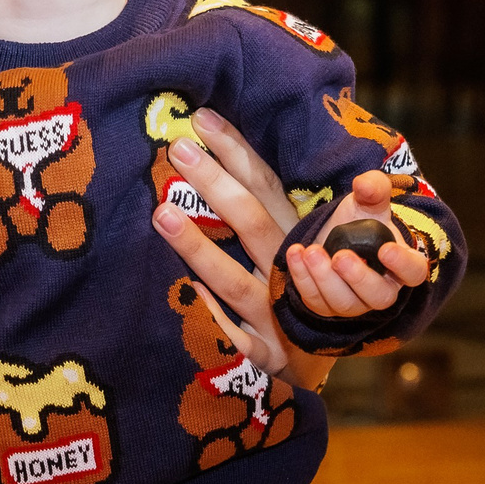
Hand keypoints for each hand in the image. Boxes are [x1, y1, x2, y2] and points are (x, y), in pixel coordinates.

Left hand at [149, 108, 330, 388]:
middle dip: (215, 184)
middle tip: (178, 149)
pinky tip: (183, 296)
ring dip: (198, 247)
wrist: (324, 365)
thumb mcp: (299, 245)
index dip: (235, 151)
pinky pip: (236, 341)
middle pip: (250, 222)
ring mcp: (276, 315)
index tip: (201, 119)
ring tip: (160, 214)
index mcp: (295, 237)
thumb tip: (220, 150)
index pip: (264, 186)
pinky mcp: (266, 357)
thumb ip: (267, 204)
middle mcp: (287, 271)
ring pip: (234, 280)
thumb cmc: (301, 291)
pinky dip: (213, 321)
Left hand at [285, 169, 429, 317]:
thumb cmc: (361, 221)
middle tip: (340, 256)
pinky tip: (296, 254)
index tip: (386, 249)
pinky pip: (315, 301)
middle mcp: (381, 290)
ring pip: (344, 303)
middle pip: (378, 297)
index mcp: (402, 266)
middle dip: (357, 278)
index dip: (402, 265)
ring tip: (312, 251)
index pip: (413, 272)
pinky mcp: (326, 305)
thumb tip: (364, 185)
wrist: (334, 237)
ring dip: (324, 279)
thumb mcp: (369, 201)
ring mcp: (354, 303)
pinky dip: (302, 278)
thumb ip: (374, 188)